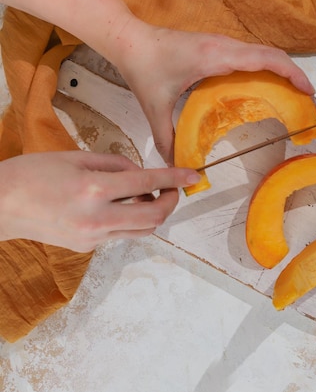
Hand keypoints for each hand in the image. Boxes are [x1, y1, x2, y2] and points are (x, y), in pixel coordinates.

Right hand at [0, 151, 200, 251]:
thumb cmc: (32, 174)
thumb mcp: (76, 157)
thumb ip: (115, 164)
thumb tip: (141, 174)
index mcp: (94, 189)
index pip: (148, 182)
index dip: (176, 179)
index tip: (194, 176)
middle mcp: (98, 217)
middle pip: (155, 216)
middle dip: (171, 202)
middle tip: (172, 189)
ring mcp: (93, 237)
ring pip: (142, 229)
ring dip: (153, 212)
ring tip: (143, 195)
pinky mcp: (88, 247)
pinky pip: (122, 233)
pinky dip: (130, 218)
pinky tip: (119, 205)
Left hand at [114, 21, 315, 164]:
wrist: (129, 39)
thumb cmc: (143, 66)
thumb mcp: (155, 107)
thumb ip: (167, 139)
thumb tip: (178, 166)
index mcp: (216, 57)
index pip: (266, 59)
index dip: (292, 74)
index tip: (308, 91)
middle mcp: (224, 46)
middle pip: (272, 54)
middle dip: (294, 74)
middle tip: (307, 98)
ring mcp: (222, 43)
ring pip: (263, 52)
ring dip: (282, 70)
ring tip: (294, 93)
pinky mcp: (217, 46)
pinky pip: (251, 55)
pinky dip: (266, 68)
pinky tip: (267, 87)